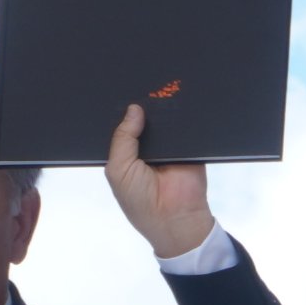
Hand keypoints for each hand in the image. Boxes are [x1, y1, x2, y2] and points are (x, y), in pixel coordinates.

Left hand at [102, 102, 212, 261]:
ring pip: (164, 120)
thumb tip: (134, 109)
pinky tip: (175, 101)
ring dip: (161, 110)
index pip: (121, 128)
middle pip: (143, 120)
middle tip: (136, 87)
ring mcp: (169, 146)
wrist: (175, 217)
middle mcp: (147, 149)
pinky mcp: (189, 146)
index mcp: (126, 155)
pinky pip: (185, 125)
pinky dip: (181, 116)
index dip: (119, 113)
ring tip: (156, 90)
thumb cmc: (140, 200)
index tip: (116, 93)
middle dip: (140, 107)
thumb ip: (122, 138)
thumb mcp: (119, 169)